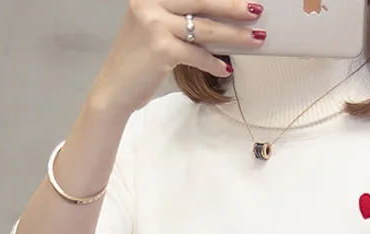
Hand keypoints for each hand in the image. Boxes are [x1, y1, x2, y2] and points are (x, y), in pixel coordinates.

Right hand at [91, 0, 265, 115]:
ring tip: (255, 38)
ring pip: (204, 28)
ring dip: (234, 35)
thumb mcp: (154, 29)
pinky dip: (214, 63)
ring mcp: (153, 24)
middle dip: (233, 7)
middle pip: (202, 1)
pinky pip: (197, 54)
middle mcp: (149, 3)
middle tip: (255, 10)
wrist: (114, 89)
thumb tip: (217, 21)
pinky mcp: (160, 49)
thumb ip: (179, 19)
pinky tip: (226, 68)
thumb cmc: (138, 62)